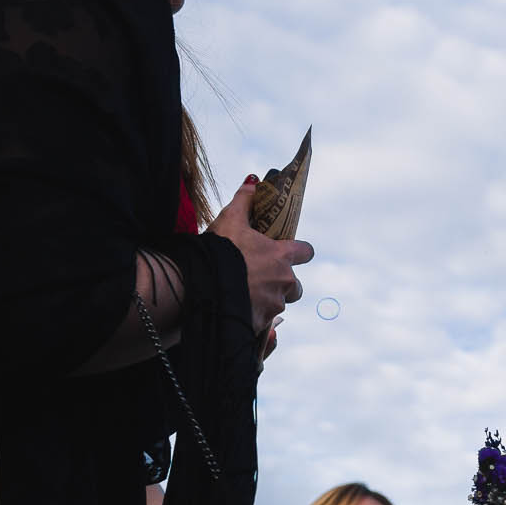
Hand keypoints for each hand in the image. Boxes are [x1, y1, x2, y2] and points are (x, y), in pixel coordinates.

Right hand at [211, 178, 312, 340]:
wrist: (198, 287)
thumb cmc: (216, 252)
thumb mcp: (228, 221)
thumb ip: (243, 202)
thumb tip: (253, 181)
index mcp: (281, 257)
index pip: (306, 251)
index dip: (299, 251)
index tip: (289, 252)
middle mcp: (284, 281)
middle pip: (295, 285)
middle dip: (282, 283)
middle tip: (258, 278)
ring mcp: (274, 304)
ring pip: (279, 303)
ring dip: (268, 300)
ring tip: (244, 295)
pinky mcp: (261, 323)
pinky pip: (264, 321)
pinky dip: (254, 316)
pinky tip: (236, 311)